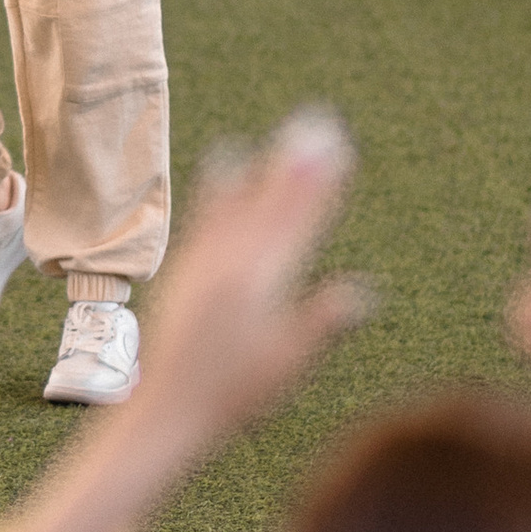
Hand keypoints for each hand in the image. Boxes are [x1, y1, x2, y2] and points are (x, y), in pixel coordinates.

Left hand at [132, 112, 371, 455]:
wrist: (165, 410)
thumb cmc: (233, 395)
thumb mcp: (287, 364)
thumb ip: (322, 323)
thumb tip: (365, 290)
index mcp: (260, 283)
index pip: (297, 221)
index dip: (319, 184)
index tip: (337, 148)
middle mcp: (229, 264)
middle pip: (269, 203)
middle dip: (295, 163)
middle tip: (317, 121)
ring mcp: (203, 265)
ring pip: (236, 206)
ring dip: (259, 169)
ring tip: (274, 139)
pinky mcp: (185, 272)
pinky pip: (206, 218)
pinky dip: (219, 189)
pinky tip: (224, 166)